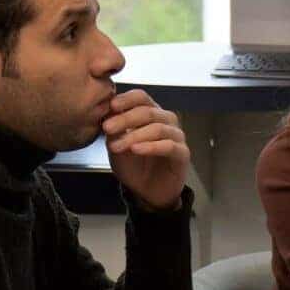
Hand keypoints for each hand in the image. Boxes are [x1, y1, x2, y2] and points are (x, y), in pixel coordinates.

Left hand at [102, 90, 189, 210]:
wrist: (146, 192)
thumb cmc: (134, 165)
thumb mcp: (116, 146)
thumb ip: (114, 130)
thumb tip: (106, 113)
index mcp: (151, 113)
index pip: (141, 97)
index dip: (126, 99)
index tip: (111, 106)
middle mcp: (166, 120)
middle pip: (147, 111)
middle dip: (125, 119)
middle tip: (107, 128)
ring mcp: (176, 136)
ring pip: (157, 128)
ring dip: (135, 135)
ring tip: (118, 145)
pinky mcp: (182, 153)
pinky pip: (169, 146)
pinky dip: (151, 146)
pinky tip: (136, 150)